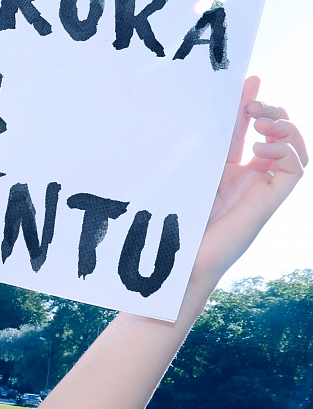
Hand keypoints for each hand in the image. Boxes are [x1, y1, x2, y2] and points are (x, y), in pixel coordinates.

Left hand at [191, 76, 307, 291]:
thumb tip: (225, 106)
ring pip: (296, 148)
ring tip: (261, 124)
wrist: (181, 258)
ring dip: (285, 128)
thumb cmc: (181, 218)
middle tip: (253, 106)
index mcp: (232, 170)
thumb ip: (212, 142)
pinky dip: (286, 150)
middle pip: (279, 134)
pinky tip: (261, 149)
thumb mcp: (198, 169)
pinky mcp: (271, 201)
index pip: (250, 129)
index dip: (252, 103)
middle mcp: (252, 178)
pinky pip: (296, 169)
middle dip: (273, 111)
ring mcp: (263, 189)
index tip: (250, 80)